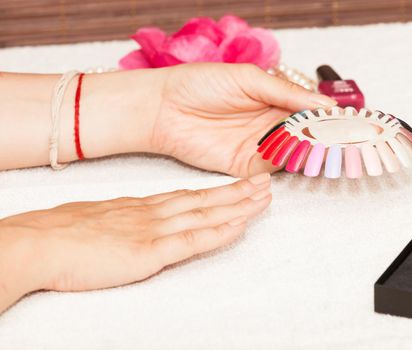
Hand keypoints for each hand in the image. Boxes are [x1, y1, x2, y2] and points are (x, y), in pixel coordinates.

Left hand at [0, 65, 334, 172]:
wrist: (163, 108)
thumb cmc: (200, 83)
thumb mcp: (248, 79)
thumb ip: (285, 92)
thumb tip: (323, 102)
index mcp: (273, 99)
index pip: (309, 110)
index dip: (330, 116)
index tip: (352, 120)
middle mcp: (269, 124)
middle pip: (307, 134)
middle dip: (328, 137)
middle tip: (352, 139)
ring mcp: (259, 146)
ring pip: (295, 152)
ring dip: (314, 152)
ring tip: (335, 149)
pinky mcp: (246, 165)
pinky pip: (275, 168)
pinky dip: (291, 165)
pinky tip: (306, 158)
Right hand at [0, 173, 270, 312]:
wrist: (38, 242)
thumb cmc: (63, 233)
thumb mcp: (100, 218)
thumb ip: (124, 220)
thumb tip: (132, 224)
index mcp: (143, 207)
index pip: (190, 196)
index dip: (219, 191)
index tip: (240, 185)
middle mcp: (154, 213)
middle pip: (205, 200)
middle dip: (238, 193)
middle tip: (266, 182)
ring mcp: (154, 229)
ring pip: (206, 215)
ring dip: (238, 206)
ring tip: (264, 198)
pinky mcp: (149, 250)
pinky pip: (192, 241)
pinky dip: (219, 232)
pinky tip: (239, 225)